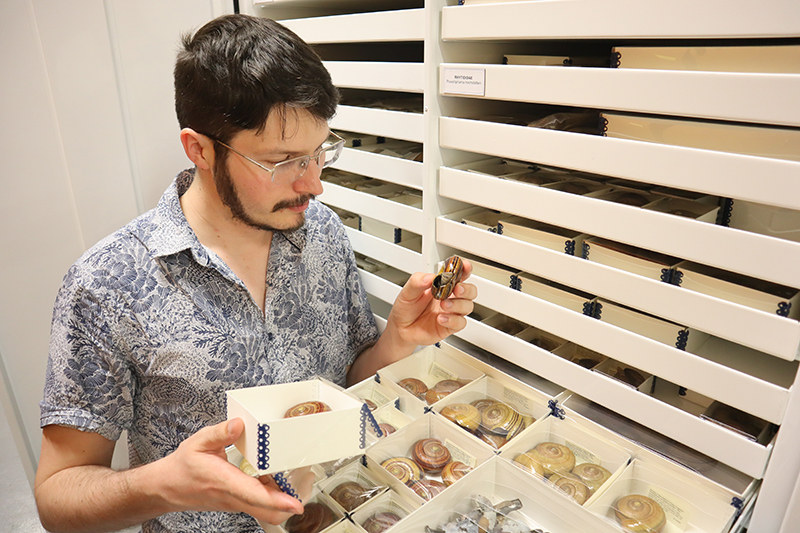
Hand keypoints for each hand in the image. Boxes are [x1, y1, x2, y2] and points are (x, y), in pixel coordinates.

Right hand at [156, 418, 305, 524]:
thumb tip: (239, 424)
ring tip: (299, 477)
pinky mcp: (238, 501)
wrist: (168, 487)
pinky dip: (274, 493)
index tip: (295, 502)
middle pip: (268, 512)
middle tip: (307, 483)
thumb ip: (220, 433)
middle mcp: (233, 497)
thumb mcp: (198, 442)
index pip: (254, 495)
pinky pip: (260, 503)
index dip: (277, 500)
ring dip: (285, 497)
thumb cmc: (183, 467)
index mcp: (224, 482)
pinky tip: (279, 476)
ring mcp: (237, 502)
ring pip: (266, 509)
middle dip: (291, 502)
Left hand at [386, 259, 475, 348]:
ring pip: (467, 306)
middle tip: (456, 289)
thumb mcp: (407, 292)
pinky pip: (460, 323)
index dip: (465, 269)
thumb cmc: (406, 309)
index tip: (465, 266)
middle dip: (467, 289)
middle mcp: (449, 298)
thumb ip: (417, 282)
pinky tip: (441, 319)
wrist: (400, 329)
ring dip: (458, 304)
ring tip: (443, 305)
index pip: (458, 275)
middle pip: (470, 291)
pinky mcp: (449, 326)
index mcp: (441, 285)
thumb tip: (430, 277)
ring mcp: (450, 312)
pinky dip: (452, 320)